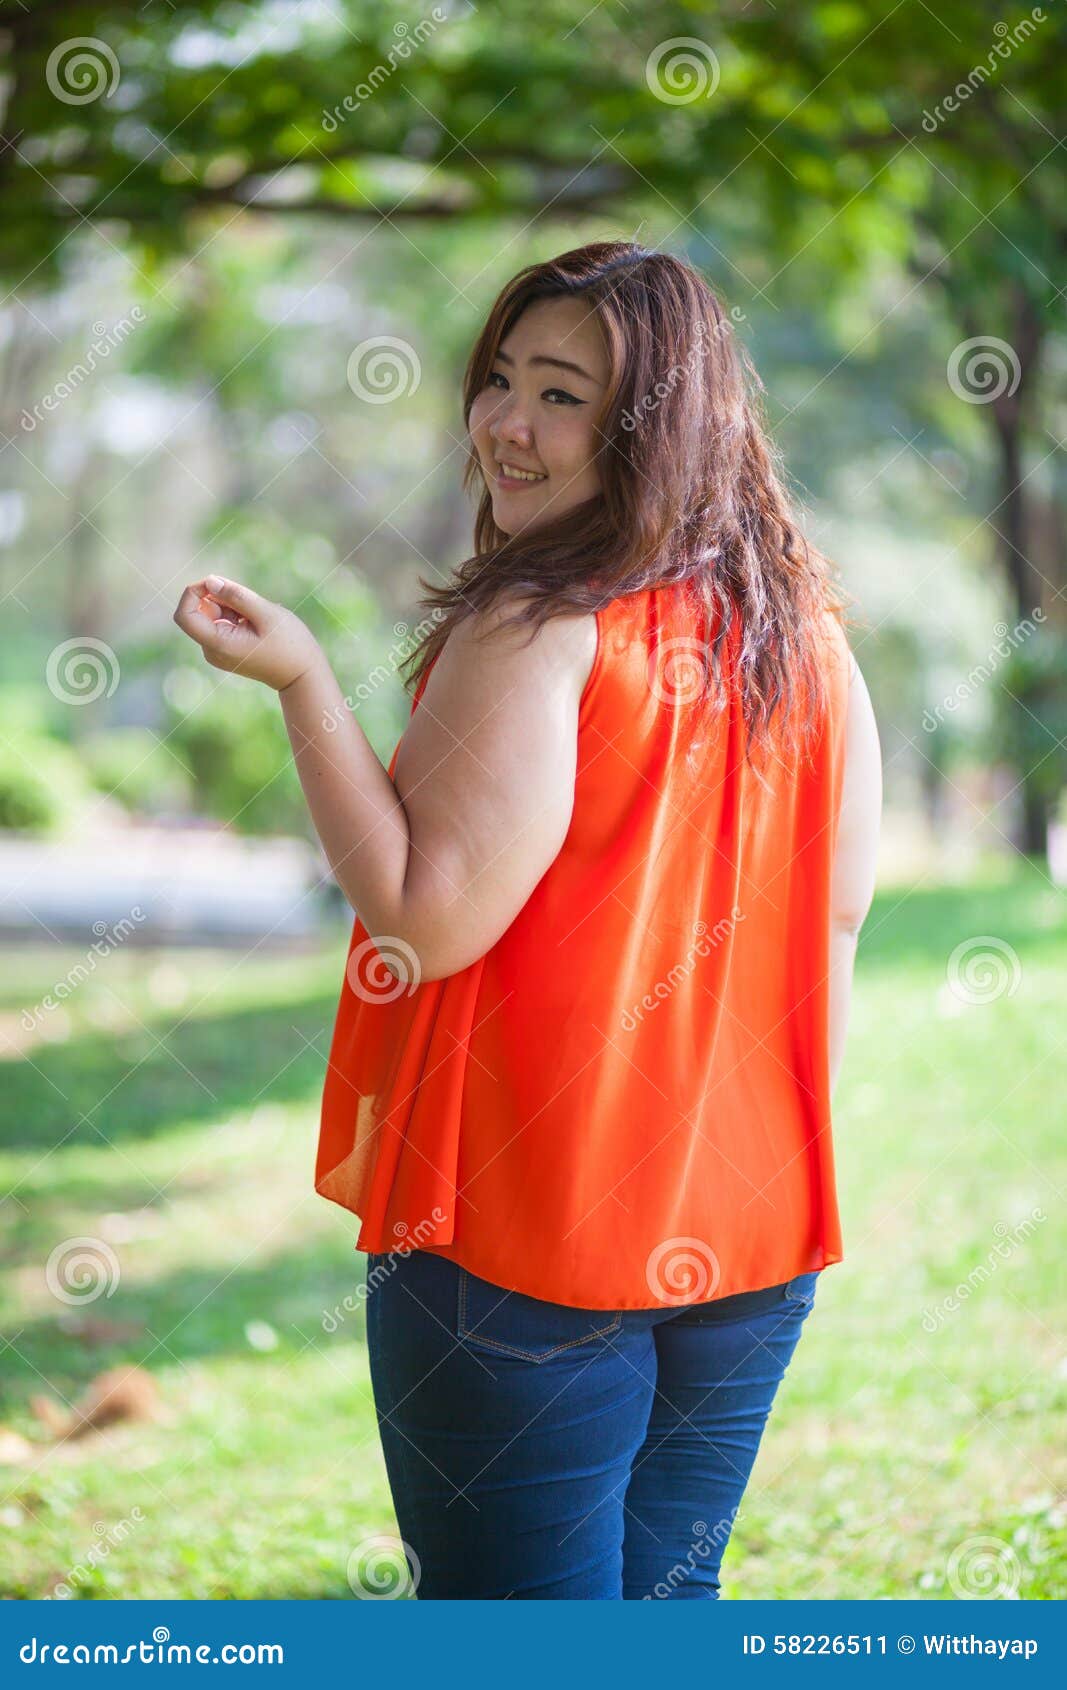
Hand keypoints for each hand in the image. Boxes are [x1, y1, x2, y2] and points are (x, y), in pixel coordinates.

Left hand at [172, 575, 322, 692]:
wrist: (302, 675)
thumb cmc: (289, 645)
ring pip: (211, 616)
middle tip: (249, 604)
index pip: (184, 614)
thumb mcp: (265, 613)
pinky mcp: (226, 650)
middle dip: (219, 598)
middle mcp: (212, 651)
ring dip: (230, 606)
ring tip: (256, 617)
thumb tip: (210, 581)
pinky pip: (220, 624)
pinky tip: (255, 623)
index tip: (216, 584)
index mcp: (218, 644)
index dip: (193, 593)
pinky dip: (234, 615)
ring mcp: (218, 652)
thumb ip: (236, 596)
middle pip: (199, 612)